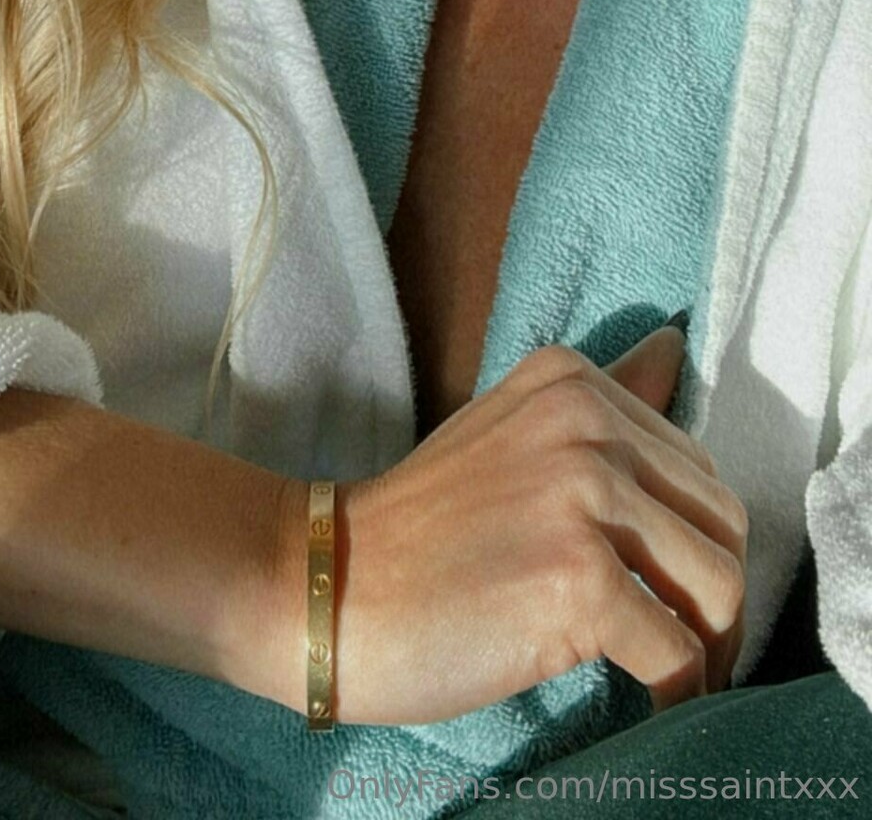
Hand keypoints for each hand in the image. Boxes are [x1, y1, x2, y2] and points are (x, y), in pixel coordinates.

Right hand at [333, 326, 746, 725]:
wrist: (329, 585)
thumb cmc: (421, 526)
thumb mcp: (513, 433)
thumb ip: (601, 400)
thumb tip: (673, 347)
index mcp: (572, 380)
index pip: (697, 467)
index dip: (695, 543)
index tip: (671, 592)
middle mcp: (586, 420)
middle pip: (721, 523)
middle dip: (716, 598)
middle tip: (686, 649)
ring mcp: (584, 495)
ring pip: (719, 586)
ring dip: (710, 650)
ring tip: (675, 680)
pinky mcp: (580, 579)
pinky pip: (677, 652)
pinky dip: (676, 693)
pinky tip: (647, 705)